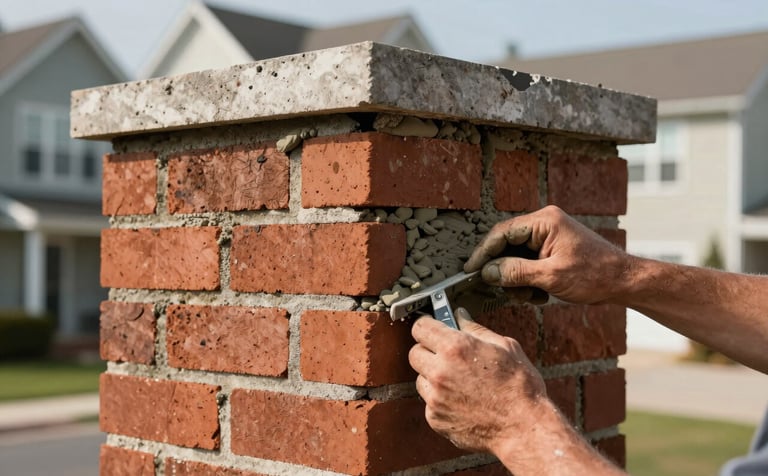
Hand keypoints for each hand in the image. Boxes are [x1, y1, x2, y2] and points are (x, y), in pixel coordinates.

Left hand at [408, 309, 545, 452]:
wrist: (524, 429)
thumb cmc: (520, 386)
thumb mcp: (505, 347)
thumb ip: (476, 329)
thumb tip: (460, 316)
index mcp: (456, 348)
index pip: (420, 327)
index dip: (427, 326)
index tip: (432, 328)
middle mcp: (440, 372)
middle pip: (414, 353)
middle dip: (428, 351)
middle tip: (446, 355)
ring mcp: (435, 397)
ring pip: (420, 378)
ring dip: (433, 377)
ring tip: (460, 382)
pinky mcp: (435, 419)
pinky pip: (429, 402)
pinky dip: (441, 400)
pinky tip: (463, 402)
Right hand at [464, 205, 631, 304]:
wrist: (624, 282)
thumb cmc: (595, 275)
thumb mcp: (551, 277)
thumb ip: (515, 272)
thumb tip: (488, 273)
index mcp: (544, 221)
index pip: (502, 233)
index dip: (483, 253)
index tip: (470, 270)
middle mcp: (544, 224)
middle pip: (507, 245)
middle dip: (504, 271)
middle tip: (503, 290)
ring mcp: (548, 236)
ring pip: (516, 258)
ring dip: (517, 280)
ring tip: (531, 296)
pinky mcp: (552, 249)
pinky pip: (528, 263)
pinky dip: (528, 281)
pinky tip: (540, 294)